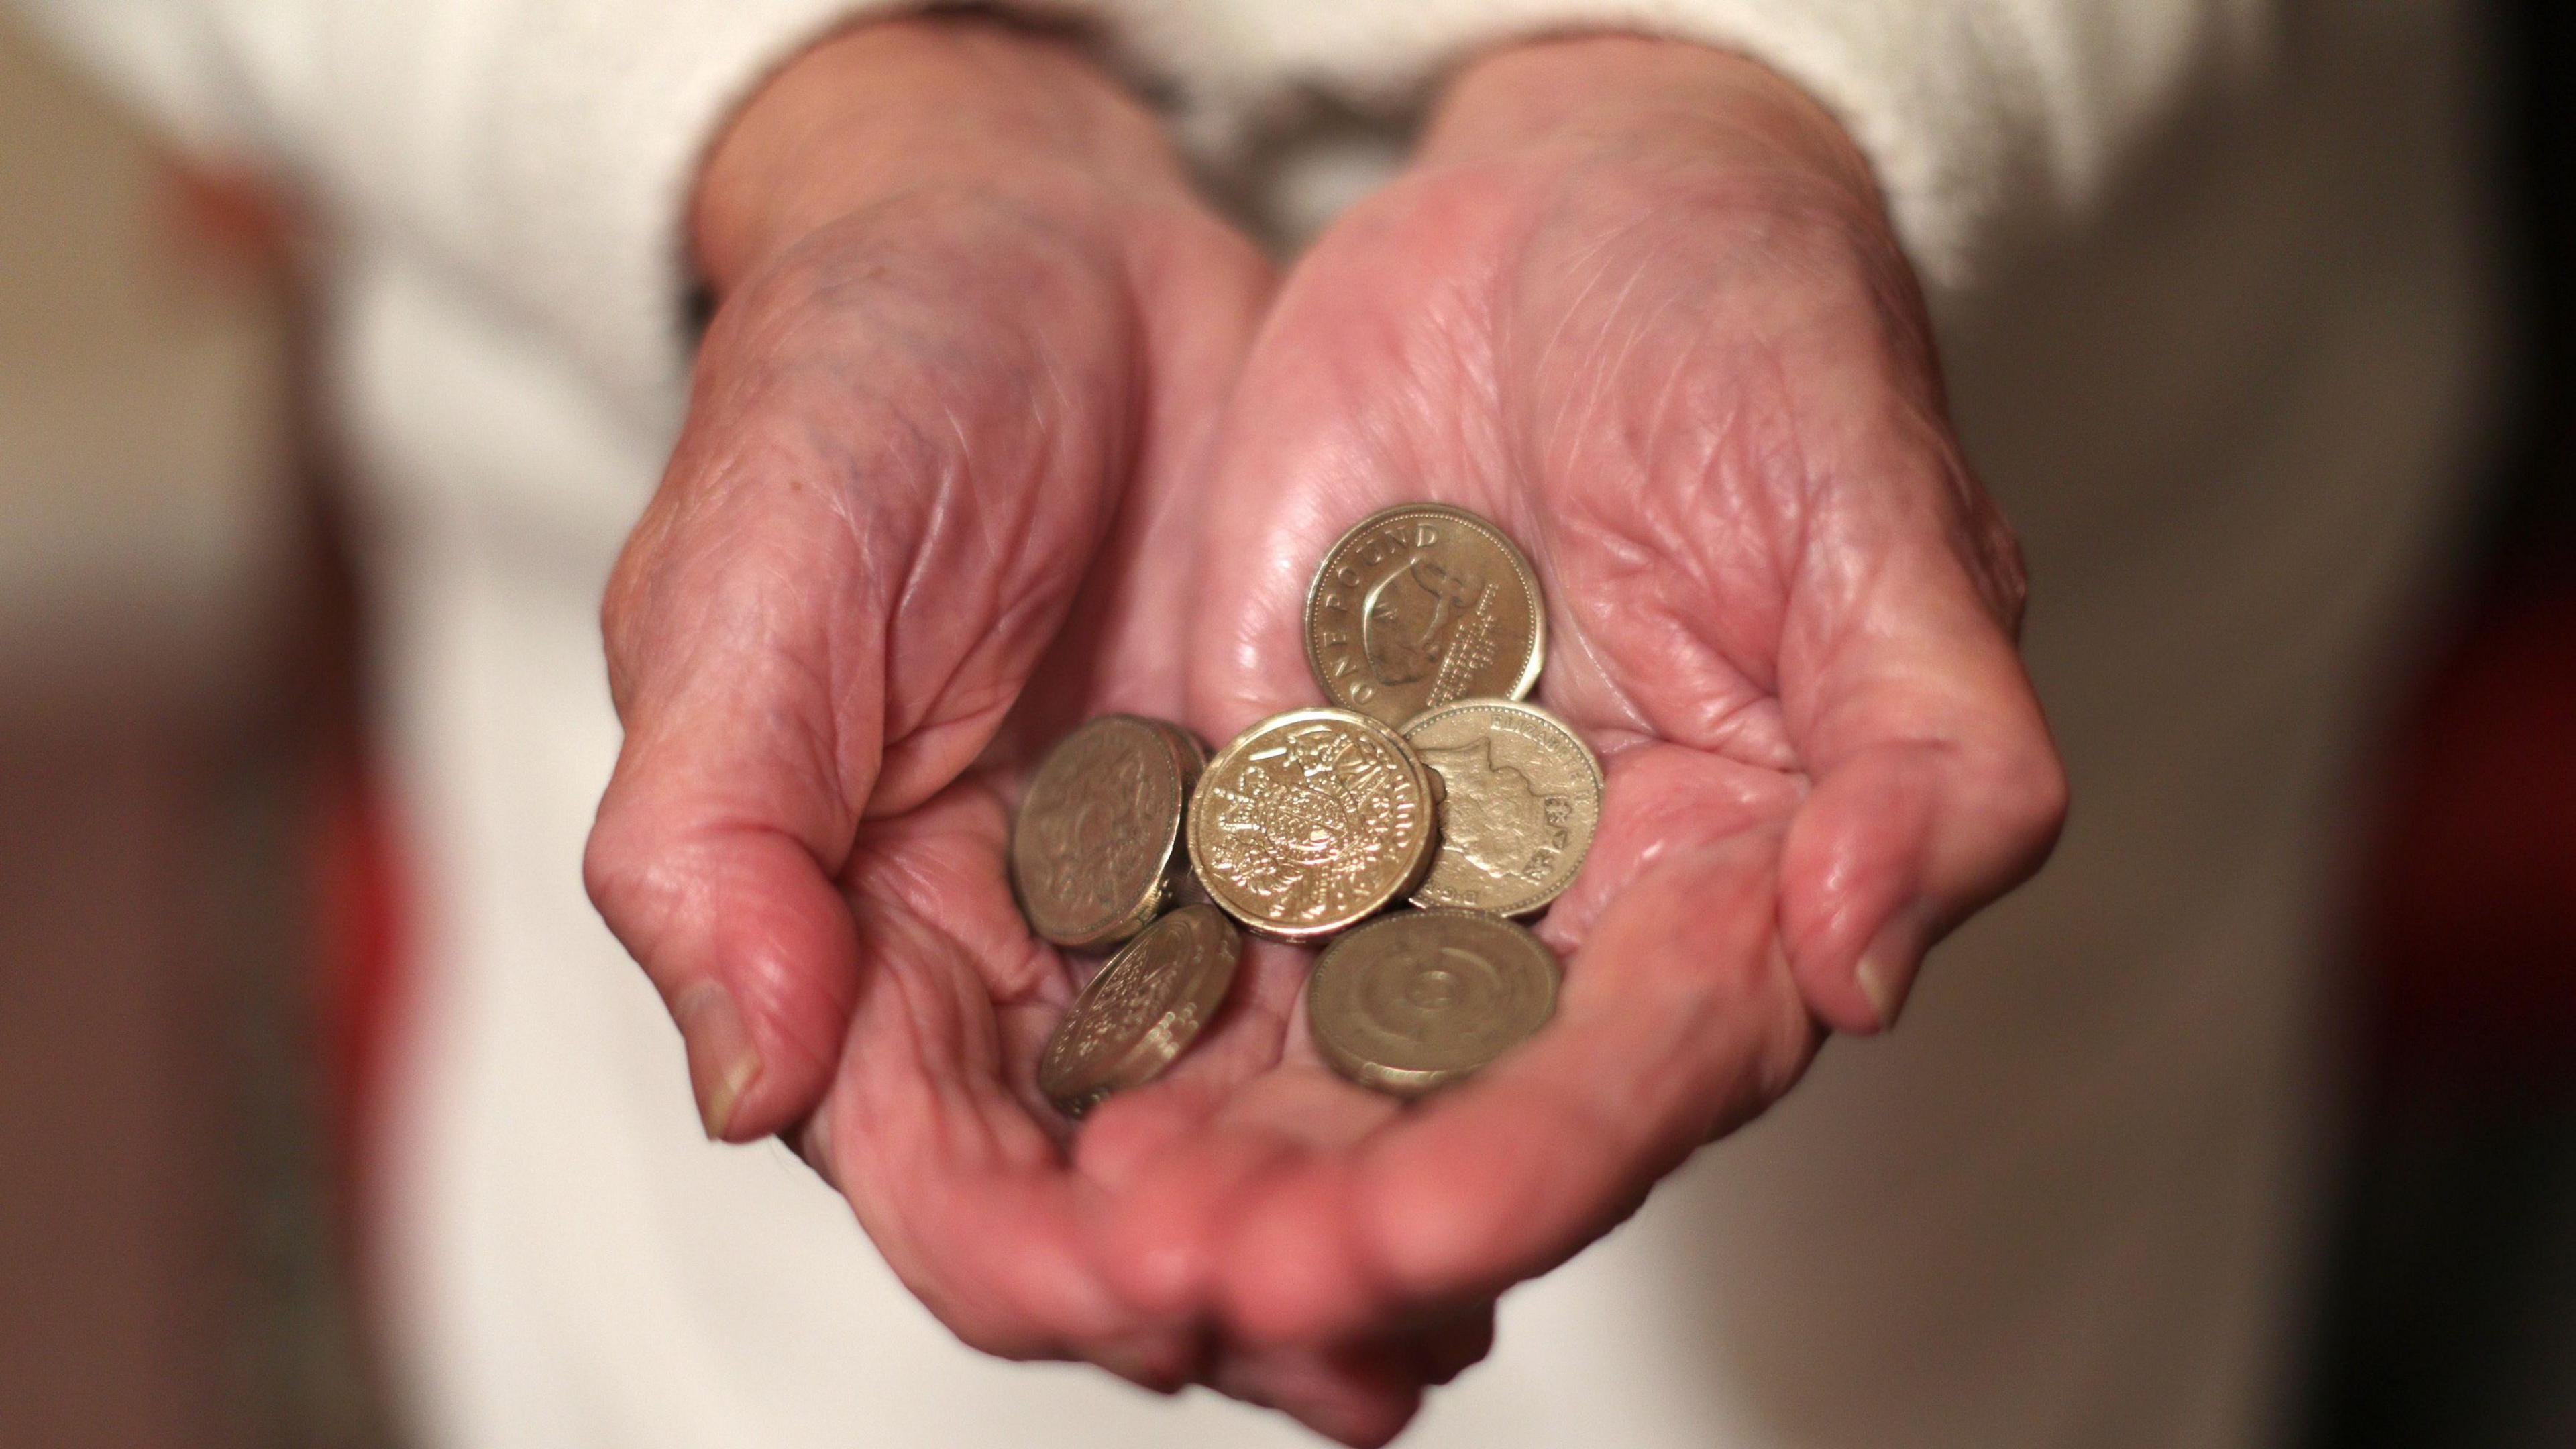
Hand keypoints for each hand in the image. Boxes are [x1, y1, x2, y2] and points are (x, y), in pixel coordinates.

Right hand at [581, 19, 1473, 1438]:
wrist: (1033, 243)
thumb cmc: (849, 401)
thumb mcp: (739, 599)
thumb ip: (714, 845)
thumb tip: (747, 1080)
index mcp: (861, 957)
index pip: (946, 1180)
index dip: (1042, 1260)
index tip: (1157, 1289)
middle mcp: (1025, 981)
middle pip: (1126, 1202)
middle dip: (1234, 1284)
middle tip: (1362, 1332)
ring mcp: (1176, 921)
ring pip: (1267, 1136)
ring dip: (1355, 1233)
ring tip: (1456, 1302)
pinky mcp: (1306, 847)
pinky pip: (1376, 997)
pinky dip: (1432, 1087)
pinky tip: (1515, 1143)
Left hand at [1076, 34, 2066, 1359]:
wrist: (1576, 207)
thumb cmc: (1764, 344)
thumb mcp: (1878, 517)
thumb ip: (1932, 753)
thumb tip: (1871, 963)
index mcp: (1734, 888)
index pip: (1643, 1071)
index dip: (1535, 1162)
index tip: (1416, 1233)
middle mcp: (1569, 921)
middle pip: (1454, 1111)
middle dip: (1340, 1213)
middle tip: (1213, 1279)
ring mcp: (1412, 867)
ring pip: (1308, 1061)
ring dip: (1214, 1164)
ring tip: (1108, 1244)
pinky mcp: (1277, 799)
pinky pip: (1194, 931)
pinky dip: (1130, 1025)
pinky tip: (1047, 1104)